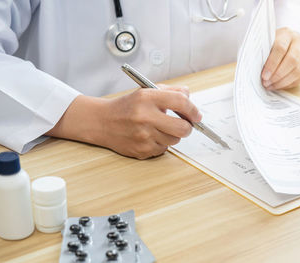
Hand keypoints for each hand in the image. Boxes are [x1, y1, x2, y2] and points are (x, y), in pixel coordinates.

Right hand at [47, 85, 200, 158]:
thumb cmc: (127, 106)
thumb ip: (170, 91)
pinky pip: (163, 149)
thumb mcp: (146, 91)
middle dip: (188, 127)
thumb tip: (189, 96)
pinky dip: (161, 143)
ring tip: (160, 128)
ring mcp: (143, 136)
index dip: (193, 109)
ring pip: (175, 140)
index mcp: (147, 98)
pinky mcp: (141, 150)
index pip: (181, 102)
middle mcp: (145, 117)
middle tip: (184, 124)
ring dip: (173, 135)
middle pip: (183, 127)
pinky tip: (150, 136)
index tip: (197, 115)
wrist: (102, 122)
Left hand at [261, 27, 299, 89]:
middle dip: (278, 75)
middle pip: (292, 60)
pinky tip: (279, 85)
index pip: (280, 48)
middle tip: (267, 82)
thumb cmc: (274, 43)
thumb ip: (263, 53)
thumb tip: (255, 69)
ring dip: (283, 82)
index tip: (264, 75)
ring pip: (298, 71)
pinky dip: (289, 84)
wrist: (289, 40)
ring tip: (271, 86)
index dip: (272, 64)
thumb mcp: (267, 43)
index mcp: (287, 34)